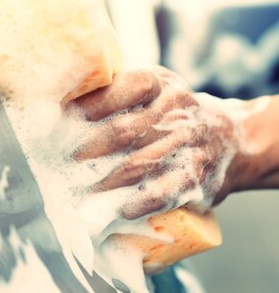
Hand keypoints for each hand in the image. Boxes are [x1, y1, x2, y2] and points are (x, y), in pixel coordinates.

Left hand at [62, 67, 243, 219]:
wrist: (229, 140)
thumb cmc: (172, 113)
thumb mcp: (154, 88)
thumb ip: (118, 88)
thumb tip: (63, 97)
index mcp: (163, 85)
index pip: (129, 87)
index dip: (96, 102)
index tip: (67, 117)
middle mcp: (178, 113)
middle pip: (126, 130)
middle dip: (89, 147)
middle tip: (63, 158)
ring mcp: (189, 147)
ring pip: (139, 165)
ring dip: (104, 179)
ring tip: (78, 186)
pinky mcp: (195, 179)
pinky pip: (162, 193)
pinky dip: (136, 202)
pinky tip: (117, 207)